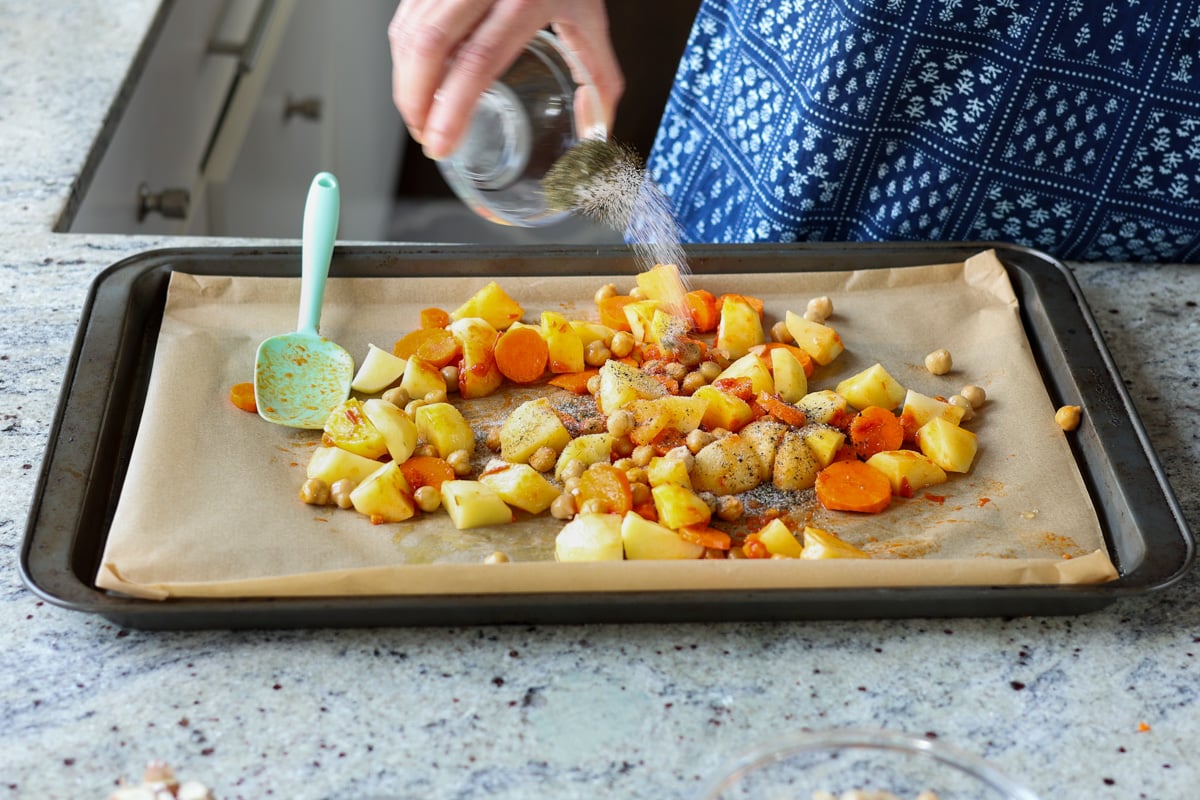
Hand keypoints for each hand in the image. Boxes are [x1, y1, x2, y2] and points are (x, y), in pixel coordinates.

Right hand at [388, 0, 623, 159]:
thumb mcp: (592, 21)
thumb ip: (600, 80)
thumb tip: (598, 128)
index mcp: (525, 0)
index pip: (479, 61)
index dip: (453, 109)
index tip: (441, 143)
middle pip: (430, 47)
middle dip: (416, 101)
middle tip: (424, 137)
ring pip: (410, 32)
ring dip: (406, 82)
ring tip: (420, 115)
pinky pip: (406, 17)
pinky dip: (406, 56)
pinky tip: (418, 80)